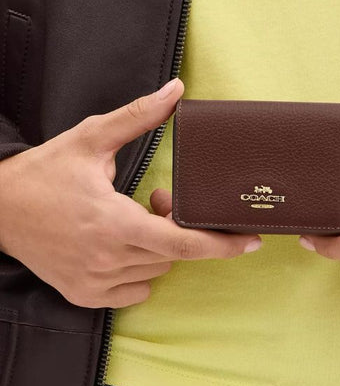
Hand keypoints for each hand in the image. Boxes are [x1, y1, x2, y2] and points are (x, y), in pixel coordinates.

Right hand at [0, 78, 261, 308]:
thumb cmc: (45, 172)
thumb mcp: (92, 138)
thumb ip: (138, 117)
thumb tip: (176, 91)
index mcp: (112, 221)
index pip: (181, 243)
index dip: (219, 243)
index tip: (248, 241)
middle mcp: (105, 259)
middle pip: (173, 256)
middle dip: (178, 229)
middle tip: (156, 200)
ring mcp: (94, 282)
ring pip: (155, 272)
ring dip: (156, 249)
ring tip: (131, 218)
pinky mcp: (83, 295)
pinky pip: (134, 291)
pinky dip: (139, 270)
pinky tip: (120, 245)